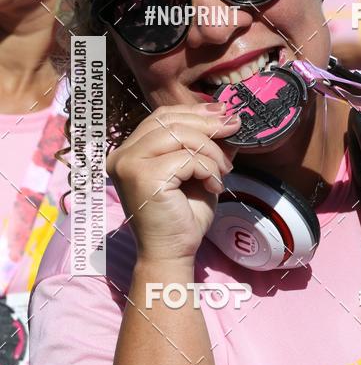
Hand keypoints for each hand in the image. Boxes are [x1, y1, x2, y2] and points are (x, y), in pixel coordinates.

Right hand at [106, 103, 240, 262]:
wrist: (171, 253)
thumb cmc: (183, 216)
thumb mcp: (198, 172)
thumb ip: (206, 145)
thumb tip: (228, 118)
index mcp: (130, 151)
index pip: (161, 117)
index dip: (194, 111)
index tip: (223, 114)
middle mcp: (122, 155)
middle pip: (170, 121)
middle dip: (207, 125)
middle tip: (233, 131)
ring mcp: (129, 165)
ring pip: (180, 136)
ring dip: (210, 151)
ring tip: (223, 171)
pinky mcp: (144, 178)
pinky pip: (186, 158)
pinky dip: (208, 169)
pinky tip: (213, 187)